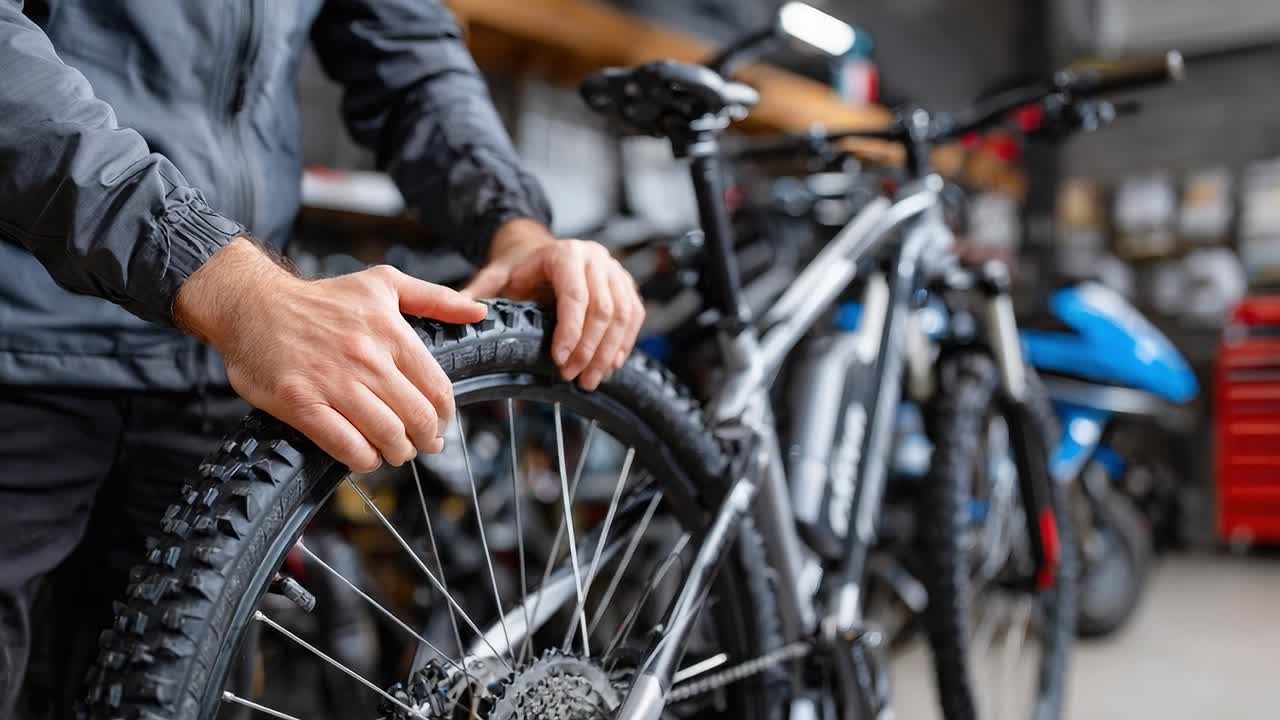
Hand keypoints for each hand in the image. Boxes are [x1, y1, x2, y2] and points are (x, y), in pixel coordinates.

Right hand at [175, 238, 487, 471]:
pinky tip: (365, 457)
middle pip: (416, 418)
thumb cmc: (321, 298)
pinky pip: (346, 446)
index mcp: (390, 333)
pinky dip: (363, 460)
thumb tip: (479, 311)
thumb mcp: (382, 283)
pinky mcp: (301, 403)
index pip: (437, 389)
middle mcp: (366, 358)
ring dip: (396, 452)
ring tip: (394, 451)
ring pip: (386, 436)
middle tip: (421, 445)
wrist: (252, 304)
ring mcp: (333, 382)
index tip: (440, 424)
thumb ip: (434, 298)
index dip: (444, 416)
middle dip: (425, 440)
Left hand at [463, 219, 644, 389]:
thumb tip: (461, 312)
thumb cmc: (519, 269)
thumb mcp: (496, 276)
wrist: (540, 253)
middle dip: (589, 349)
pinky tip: (610, 365)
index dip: (571, 331)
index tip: (559, 361)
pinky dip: (624, 344)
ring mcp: (616, 271)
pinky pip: (634, 316)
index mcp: (565, 254)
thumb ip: (478, 293)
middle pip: (604, 309)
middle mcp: (596, 258)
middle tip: (573, 378)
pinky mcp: (627, 286)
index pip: (575, 296)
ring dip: (608, 353)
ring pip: (623, 316)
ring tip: (590, 380)